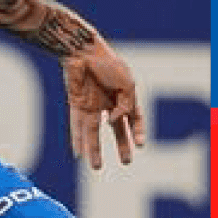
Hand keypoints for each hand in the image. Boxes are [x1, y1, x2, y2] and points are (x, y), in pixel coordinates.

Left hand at [62, 41, 145, 169]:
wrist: (83, 50)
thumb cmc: (108, 63)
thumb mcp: (127, 84)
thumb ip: (125, 105)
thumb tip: (114, 122)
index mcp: (124, 94)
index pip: (134, 117)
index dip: (138, 131)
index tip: (141, 145)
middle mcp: (107, 101)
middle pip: (115, 129)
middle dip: (121, 145)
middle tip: (126, 163)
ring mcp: (91, 104)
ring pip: (93, 132)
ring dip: (95, 150)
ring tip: (97, 167)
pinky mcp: (76, 104)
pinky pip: (76, 125)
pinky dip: (77, 140)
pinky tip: (78, 154)